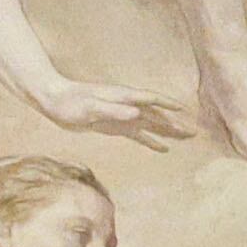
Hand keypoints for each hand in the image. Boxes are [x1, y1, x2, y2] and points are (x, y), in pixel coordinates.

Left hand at [38, 78, 198, 147]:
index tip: (185, 110)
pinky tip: (162, 148)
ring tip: (185, 137)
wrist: (52, 100)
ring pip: (150, 124)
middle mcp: (125, 105)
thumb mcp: (90, 107)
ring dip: (167, 131)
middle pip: (155, 114)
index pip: (151, 100)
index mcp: (123, 98)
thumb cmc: (69, 102)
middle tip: (194, 132)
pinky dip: (151, 140)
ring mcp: (120, 115)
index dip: (168, 105)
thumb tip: (137, 113)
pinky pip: (138, 134)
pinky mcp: (114, 125)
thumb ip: (113, 110)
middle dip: (174, 121)